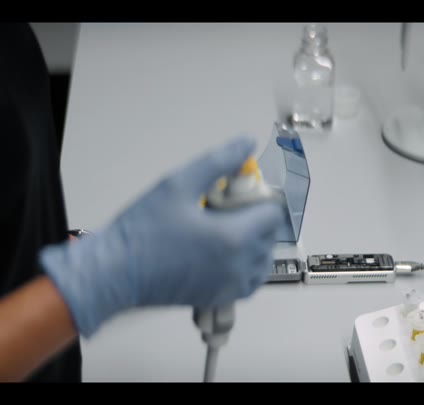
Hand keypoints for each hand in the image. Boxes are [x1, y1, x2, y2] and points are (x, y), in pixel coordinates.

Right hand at [40, 137, 283, 337]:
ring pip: (261, 258)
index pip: (272, 213)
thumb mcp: (178, 183)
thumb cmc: (140, 233)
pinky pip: (248, 280)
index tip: (235, 193)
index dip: (256, 197)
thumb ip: (219, 161)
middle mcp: (238, 266)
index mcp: (234, 238)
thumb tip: (246, 144)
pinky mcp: (219, 297)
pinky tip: (221, 251)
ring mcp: (230, 285)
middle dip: (252, 217)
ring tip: (220, 229)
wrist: (113, 273)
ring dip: (251, 241)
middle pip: (269, 234)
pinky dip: (244, 265)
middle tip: (221, 208)